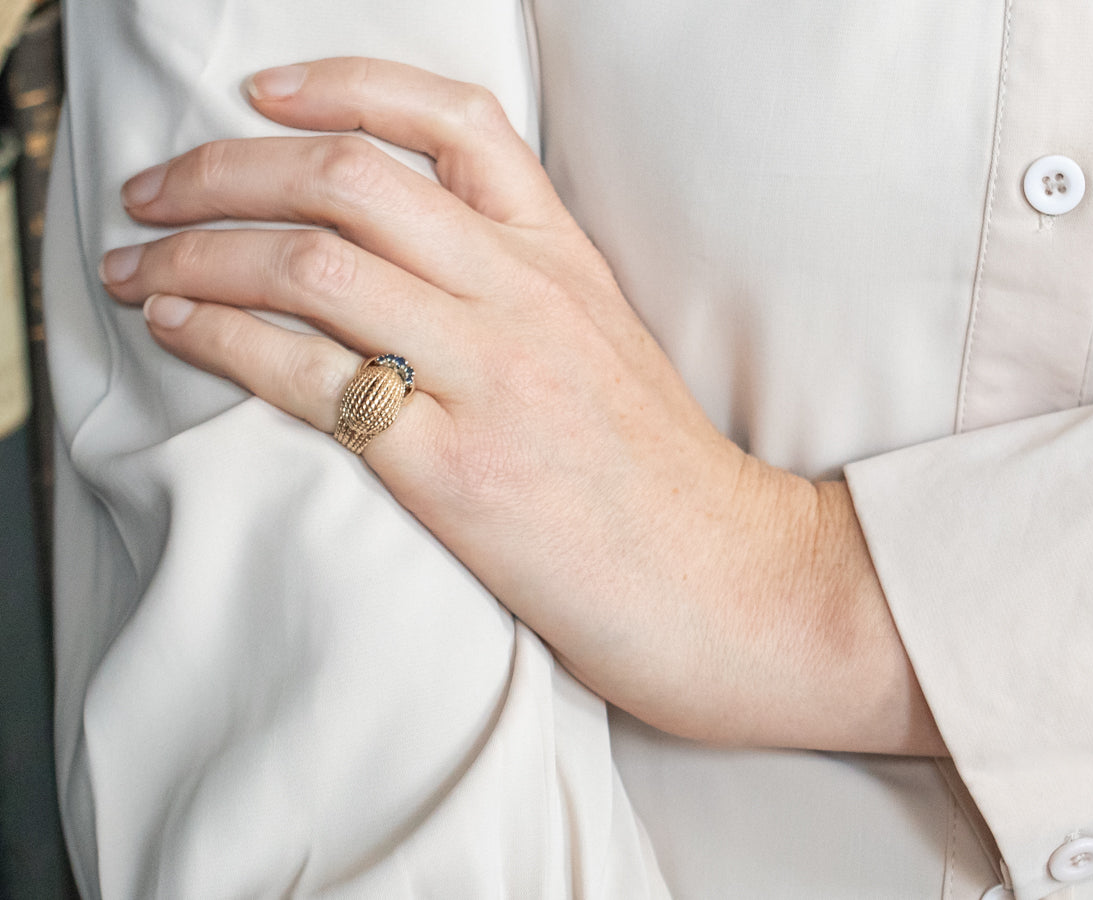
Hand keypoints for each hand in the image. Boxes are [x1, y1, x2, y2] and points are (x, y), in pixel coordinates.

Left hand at [101, 58, 943, 754]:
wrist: (725, 581)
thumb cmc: (660, 476)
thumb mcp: (604, 345)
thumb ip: (521, 288)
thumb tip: (409, 265)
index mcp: (564, 259)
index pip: (452, 121)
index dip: (343, 85)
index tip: (265, 94)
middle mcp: (525, 298)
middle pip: (350, 179)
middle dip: (226, 169)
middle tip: (156, 192)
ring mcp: (493, 378)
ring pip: (314, 265)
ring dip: (198, 253)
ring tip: (137, 266)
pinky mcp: (455, 471)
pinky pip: (313, 377)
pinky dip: (223, 339)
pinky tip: (181, 329)